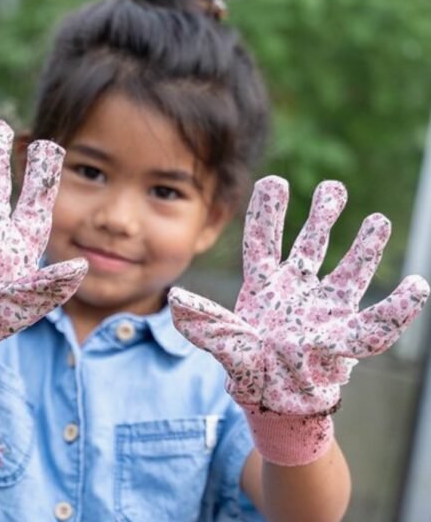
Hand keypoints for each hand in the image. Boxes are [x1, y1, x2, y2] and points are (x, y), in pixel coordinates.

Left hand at [168, 176, 428, 462]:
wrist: (277, 404)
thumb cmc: (249, 372)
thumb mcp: (226, 344)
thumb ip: (206, 324)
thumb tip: (176, 300)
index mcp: (263, 287)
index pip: (263, 240)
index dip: (268, 212)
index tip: (274, 181)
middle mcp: (295, 290)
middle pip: (309, 245)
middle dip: (321, 216)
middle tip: (333, 187)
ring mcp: (322, 307)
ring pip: (347, 269)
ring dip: (364, 246)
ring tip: (377, 220)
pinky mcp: (345, 331)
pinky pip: (377, 318)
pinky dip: (398, 306)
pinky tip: (415, 287)